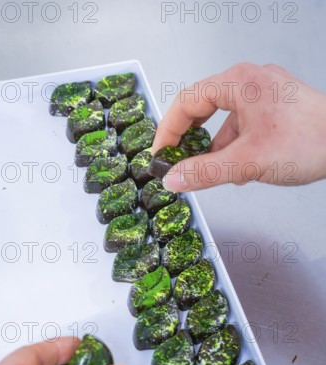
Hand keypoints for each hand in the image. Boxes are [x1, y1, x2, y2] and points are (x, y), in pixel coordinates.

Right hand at [152, 62, 325, 190]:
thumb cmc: (309, 142)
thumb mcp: (247, 162)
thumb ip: (205, 172)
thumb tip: (173, 179)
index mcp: (238, 82)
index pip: (186, 102)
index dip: (167, 130)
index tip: (160, 154)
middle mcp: (250, 80)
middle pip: (203, 106)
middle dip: (189, 137)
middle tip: (177, 160)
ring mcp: (265, 92)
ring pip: (224, 118)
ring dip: (214, 146)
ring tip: (213, 171)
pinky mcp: (276, 107)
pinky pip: (244, 124)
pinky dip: (235, 145)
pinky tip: (240, 168)